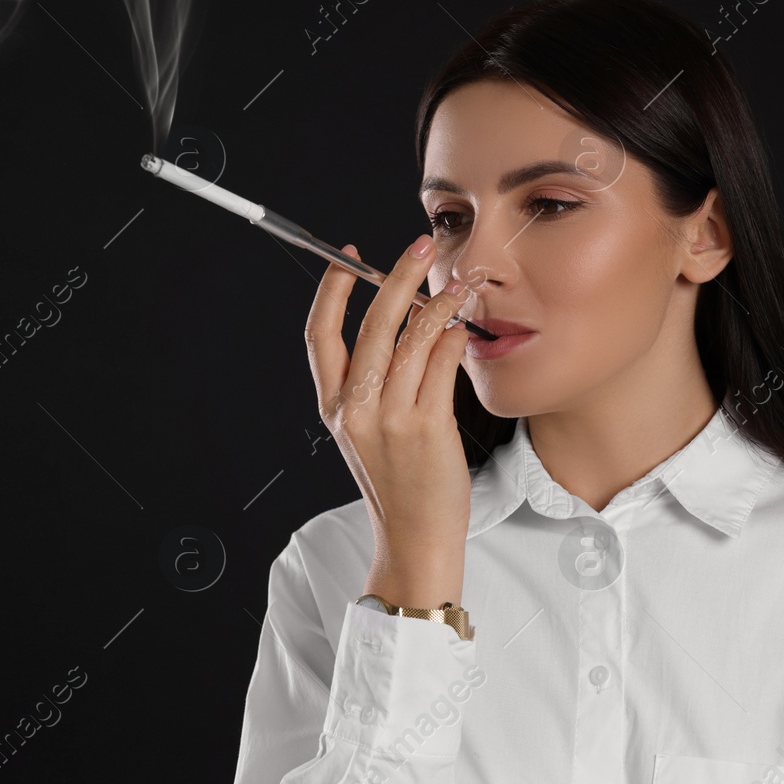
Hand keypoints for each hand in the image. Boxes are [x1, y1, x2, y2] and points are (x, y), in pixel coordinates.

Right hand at [305, 234, 472, 606]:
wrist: (416, 538)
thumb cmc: (400, 482)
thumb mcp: (371, 430)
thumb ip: (381, 379)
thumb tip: (408, 317)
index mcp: (334, 407)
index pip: (319, 335)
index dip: (332, 290)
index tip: (348, 257)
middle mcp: (355, 410)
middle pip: (372, 325)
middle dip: (397, 276)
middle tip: (419, 246)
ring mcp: (390, 419)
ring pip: (412, 339)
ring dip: (437, 301)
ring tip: (456, 282)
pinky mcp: (427, 428)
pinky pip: (441, 364)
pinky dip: (453, 337)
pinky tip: (463, 325)